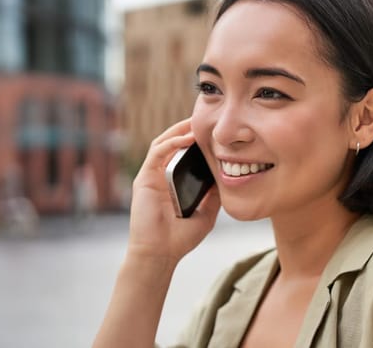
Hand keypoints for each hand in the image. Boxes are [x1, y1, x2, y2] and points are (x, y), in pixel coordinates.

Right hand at [127, 118, 220, 262]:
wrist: (160, 254)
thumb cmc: (180, 238)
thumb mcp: (206, 213)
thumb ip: (214, 196)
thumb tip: (227, 178)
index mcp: (172, 183)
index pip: (182, 154)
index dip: (196, 141)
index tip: (213, 132)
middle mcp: (159, 177)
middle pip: (172, 144)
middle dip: (187, 129)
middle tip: (205, 119)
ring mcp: (150, 176)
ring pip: (163, 143)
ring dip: (179, 131)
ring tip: (196, 122)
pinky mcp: (144, 179)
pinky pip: (157, 153)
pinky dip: (171, 142)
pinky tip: (187, 138)